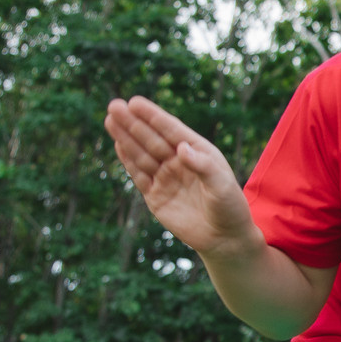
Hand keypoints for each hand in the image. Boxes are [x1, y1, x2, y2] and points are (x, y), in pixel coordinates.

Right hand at [106, 96, 256, 255]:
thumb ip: (202, 166)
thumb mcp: (222, 185)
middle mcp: (179, 161)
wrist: (225, 239)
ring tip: (110, 120)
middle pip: (151, 139)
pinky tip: (118, 144)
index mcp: (198, 151)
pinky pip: (139, 175)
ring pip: (141, 154)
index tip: (134, 102)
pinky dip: (128, 161)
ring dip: (125, 138)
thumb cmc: (230, 207)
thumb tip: (181, 148)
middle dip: (132, 123)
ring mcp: (166, 178)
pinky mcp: (155, 196)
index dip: (152, 116)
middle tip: (114, 106)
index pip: (171, 129)